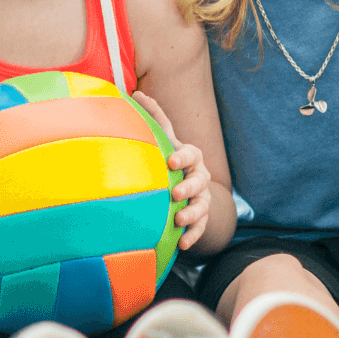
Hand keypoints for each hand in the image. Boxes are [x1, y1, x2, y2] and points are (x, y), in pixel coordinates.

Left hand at [133, 91, 213, 250]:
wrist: (187, 186)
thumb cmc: (171, 158)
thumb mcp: (165, 138)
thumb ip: (155, 118)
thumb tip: (136, 92)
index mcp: (190, 156)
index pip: (190, 154)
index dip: (182, 157)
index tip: (170, 161)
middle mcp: (199, 176)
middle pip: (199, 181)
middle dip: (189, 187)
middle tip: (175, 193)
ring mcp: (201, 198)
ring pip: (202, 206)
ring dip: (191, 213)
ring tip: (178, 219)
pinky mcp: (201, 218)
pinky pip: (201, 228)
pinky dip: (193, 236)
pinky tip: (182, 245)